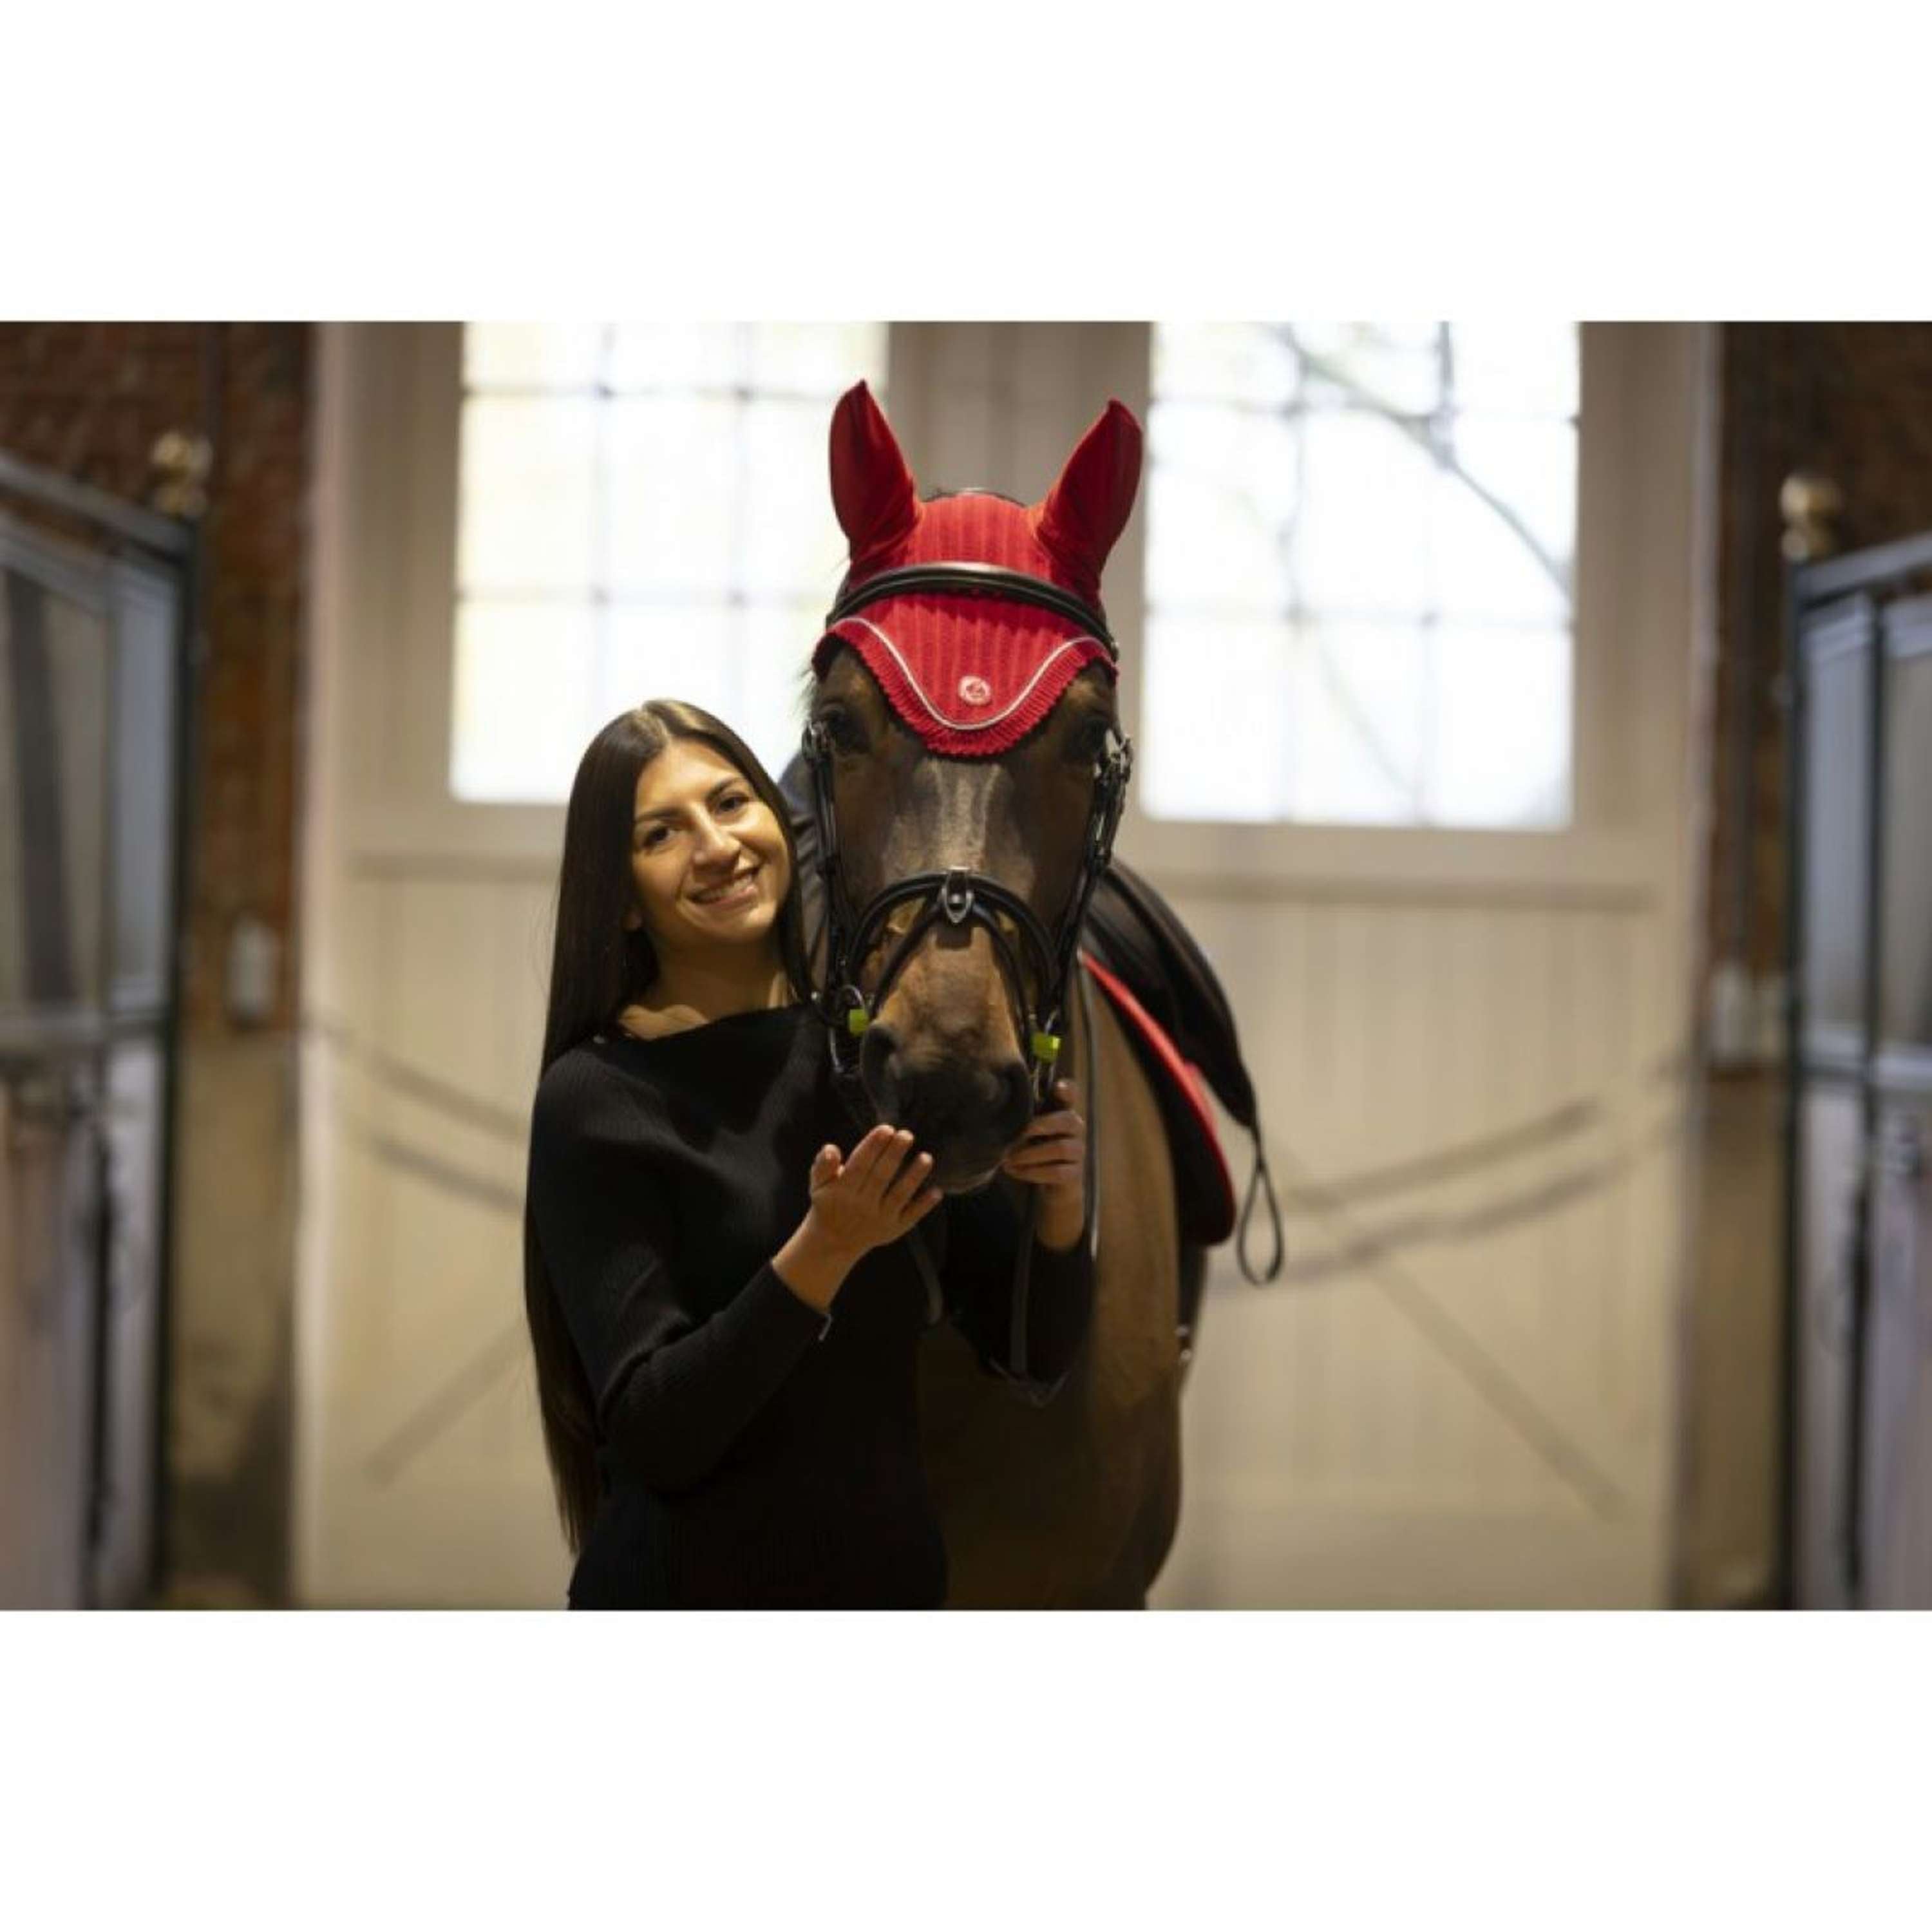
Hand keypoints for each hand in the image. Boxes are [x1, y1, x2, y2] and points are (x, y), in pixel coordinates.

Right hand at [805, 1125, 942, 1263]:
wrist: (833, 1243)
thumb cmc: (828, 1204)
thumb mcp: (817, 1185)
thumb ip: (823, 1166)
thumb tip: (830, 1148)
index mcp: (842, 1191)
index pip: (859, 1165)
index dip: (872, 1146)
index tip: (886, 1128)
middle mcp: (861, 1205)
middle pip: (881, 1177)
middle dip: (894, 1155)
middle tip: (907, 1134)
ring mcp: (879, 1219)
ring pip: (898, 1195)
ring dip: (913, 1177)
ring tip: (926, 1157)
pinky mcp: (894, 1230)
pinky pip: (910, 1217)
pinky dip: (924, 1205)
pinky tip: (937, 1191)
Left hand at [1001, 1079, 1085, 1251]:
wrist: (1048, 1183)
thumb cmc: (1032, 1146)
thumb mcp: (1025, 1129)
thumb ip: (1021, 1116)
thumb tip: (1000, 1110)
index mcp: (1061, 1110)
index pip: (1071, 1094)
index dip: (1067, 1089)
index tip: (1058, 1087)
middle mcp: (1074, 1128)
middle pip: (1069, 1120)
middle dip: (1042, 1125)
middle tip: (1019, 1133)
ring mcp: (1077, 1150)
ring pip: (1060, 1148)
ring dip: (1030, 1154)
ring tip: (1008, 1159)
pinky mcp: (1074, 1173)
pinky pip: (1057, 1172)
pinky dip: (1032, 1172)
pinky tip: (1015, 1171)